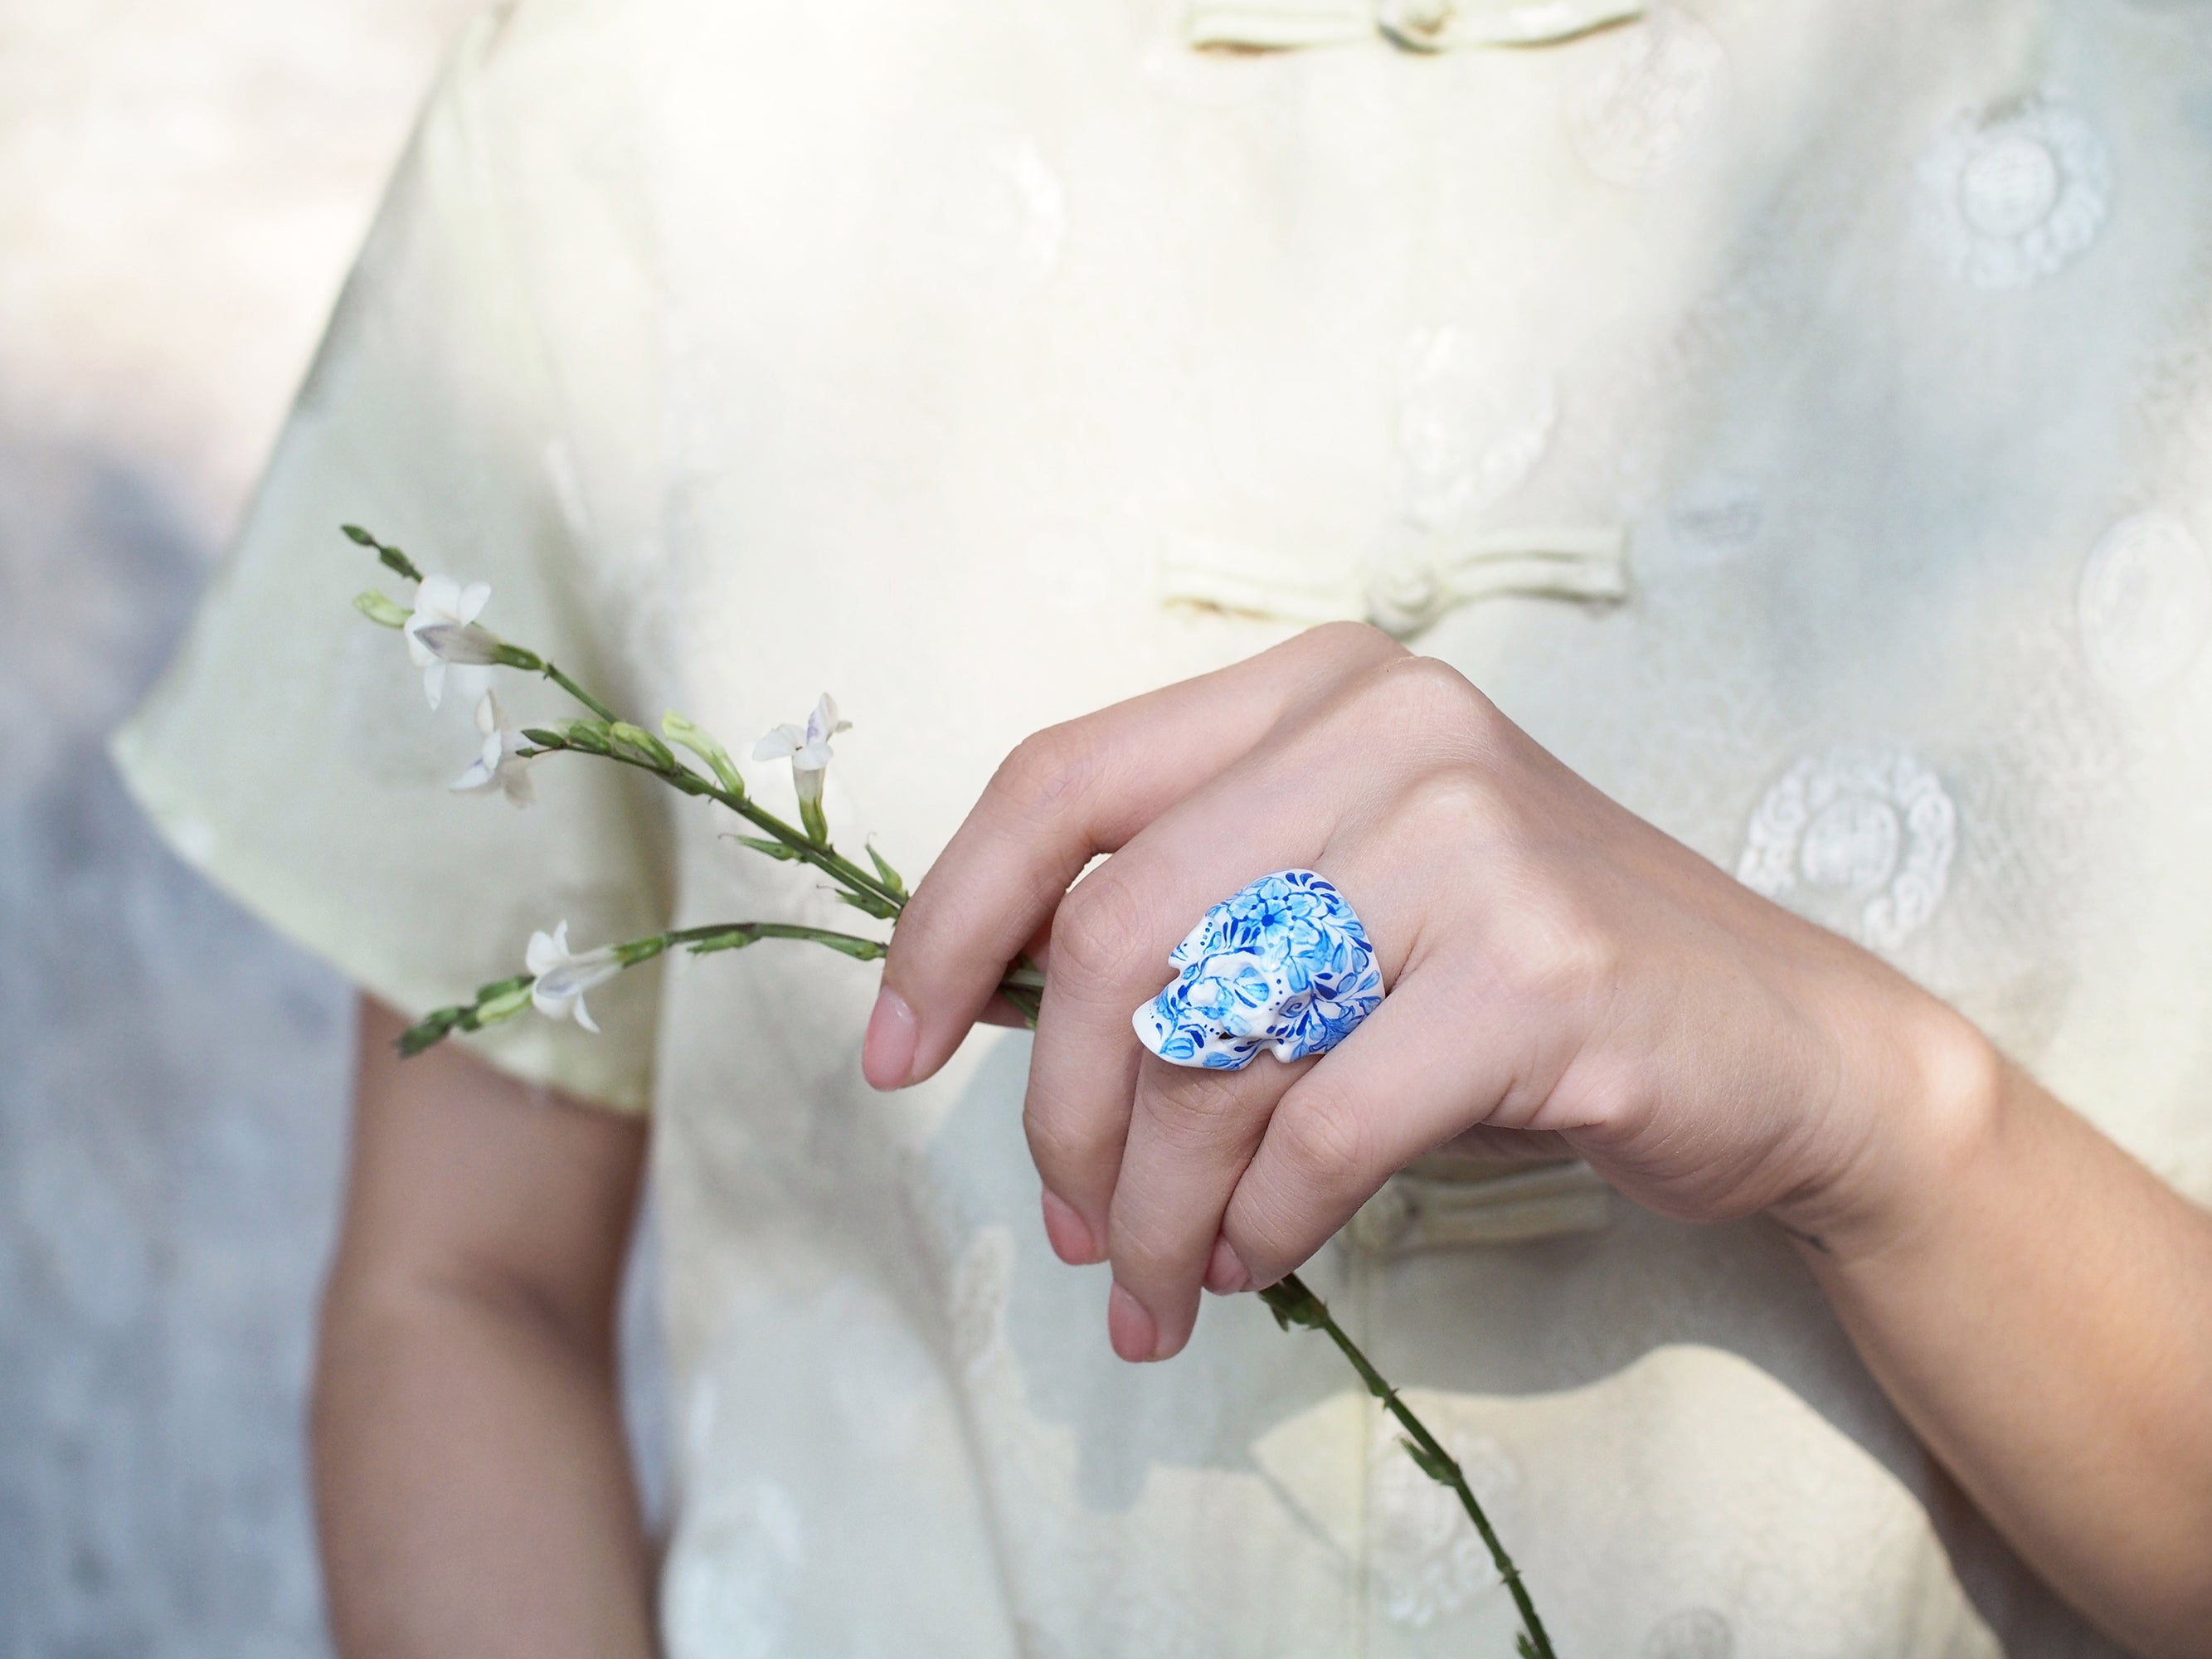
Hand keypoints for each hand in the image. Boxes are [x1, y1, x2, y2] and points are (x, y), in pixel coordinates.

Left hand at [869, 624, 1997, 1361]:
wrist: (1781, 1046)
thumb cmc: (1521, 980)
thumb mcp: (1348, 898)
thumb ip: (1195, 917)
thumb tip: (1002, 1036)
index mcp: (1314, 689)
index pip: (1059, 781)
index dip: (947, 924)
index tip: (898, 1055)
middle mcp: (1387, 729)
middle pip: (1117, 936)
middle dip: (1064, 1116)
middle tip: (1072, 1228)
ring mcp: (1473, 839)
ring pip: (1215, 1048)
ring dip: (1156, 1204)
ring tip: (1155, 1286)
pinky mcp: (1541, 971)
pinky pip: (1324, 1127)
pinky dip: (1264, 1222)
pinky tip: (1259, 1262)